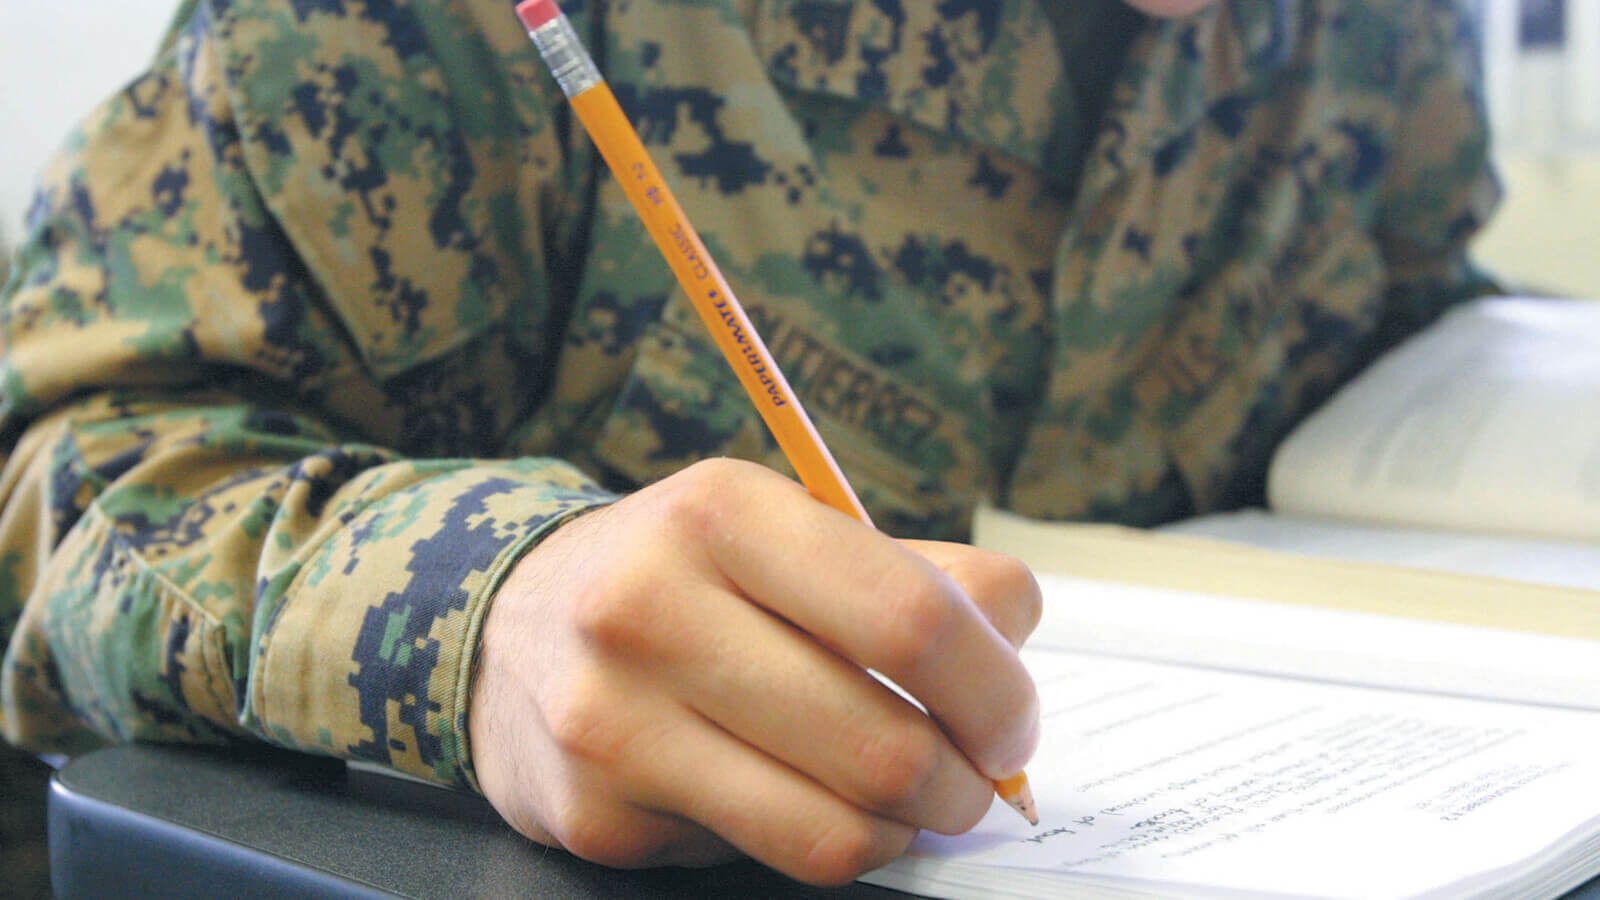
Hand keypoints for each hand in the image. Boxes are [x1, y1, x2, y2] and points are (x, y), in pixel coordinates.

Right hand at [468, 458, 1040, 885]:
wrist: (508, 629)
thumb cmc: (689, 577)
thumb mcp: (787, 528)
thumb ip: (917, 575)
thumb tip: (1016, 645)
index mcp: (721, 512)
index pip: (912, 618)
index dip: (997, 688)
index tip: (1012, 720)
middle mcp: (650, 609)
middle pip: (885, 742)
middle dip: (968, 780)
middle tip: (977, 776)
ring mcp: (613, 722)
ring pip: (838, 828)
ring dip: (908, 825)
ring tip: (909, 795)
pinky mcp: (597, 816)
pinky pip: (769, 858)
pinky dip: (825, 841)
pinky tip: (810, 799)